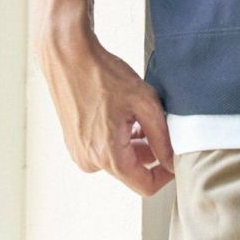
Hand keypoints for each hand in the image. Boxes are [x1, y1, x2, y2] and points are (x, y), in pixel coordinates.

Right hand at [38, 26, 174, 196]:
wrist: (67, 53)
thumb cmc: (101, 73)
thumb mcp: (145, 104)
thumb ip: (162, 139)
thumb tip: (172, 162)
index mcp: (107, 154)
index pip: (145, 185)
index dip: (164, 175)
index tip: (172, 160)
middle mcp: (89, 160)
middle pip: (132, 172)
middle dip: (148, 153)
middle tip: (153, 125)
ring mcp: (79, 153)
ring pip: (119, 162)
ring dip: (133, 145)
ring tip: (135, 117)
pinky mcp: (74, 144)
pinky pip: (104, 152)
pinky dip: (117, 140)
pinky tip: (119, 117)